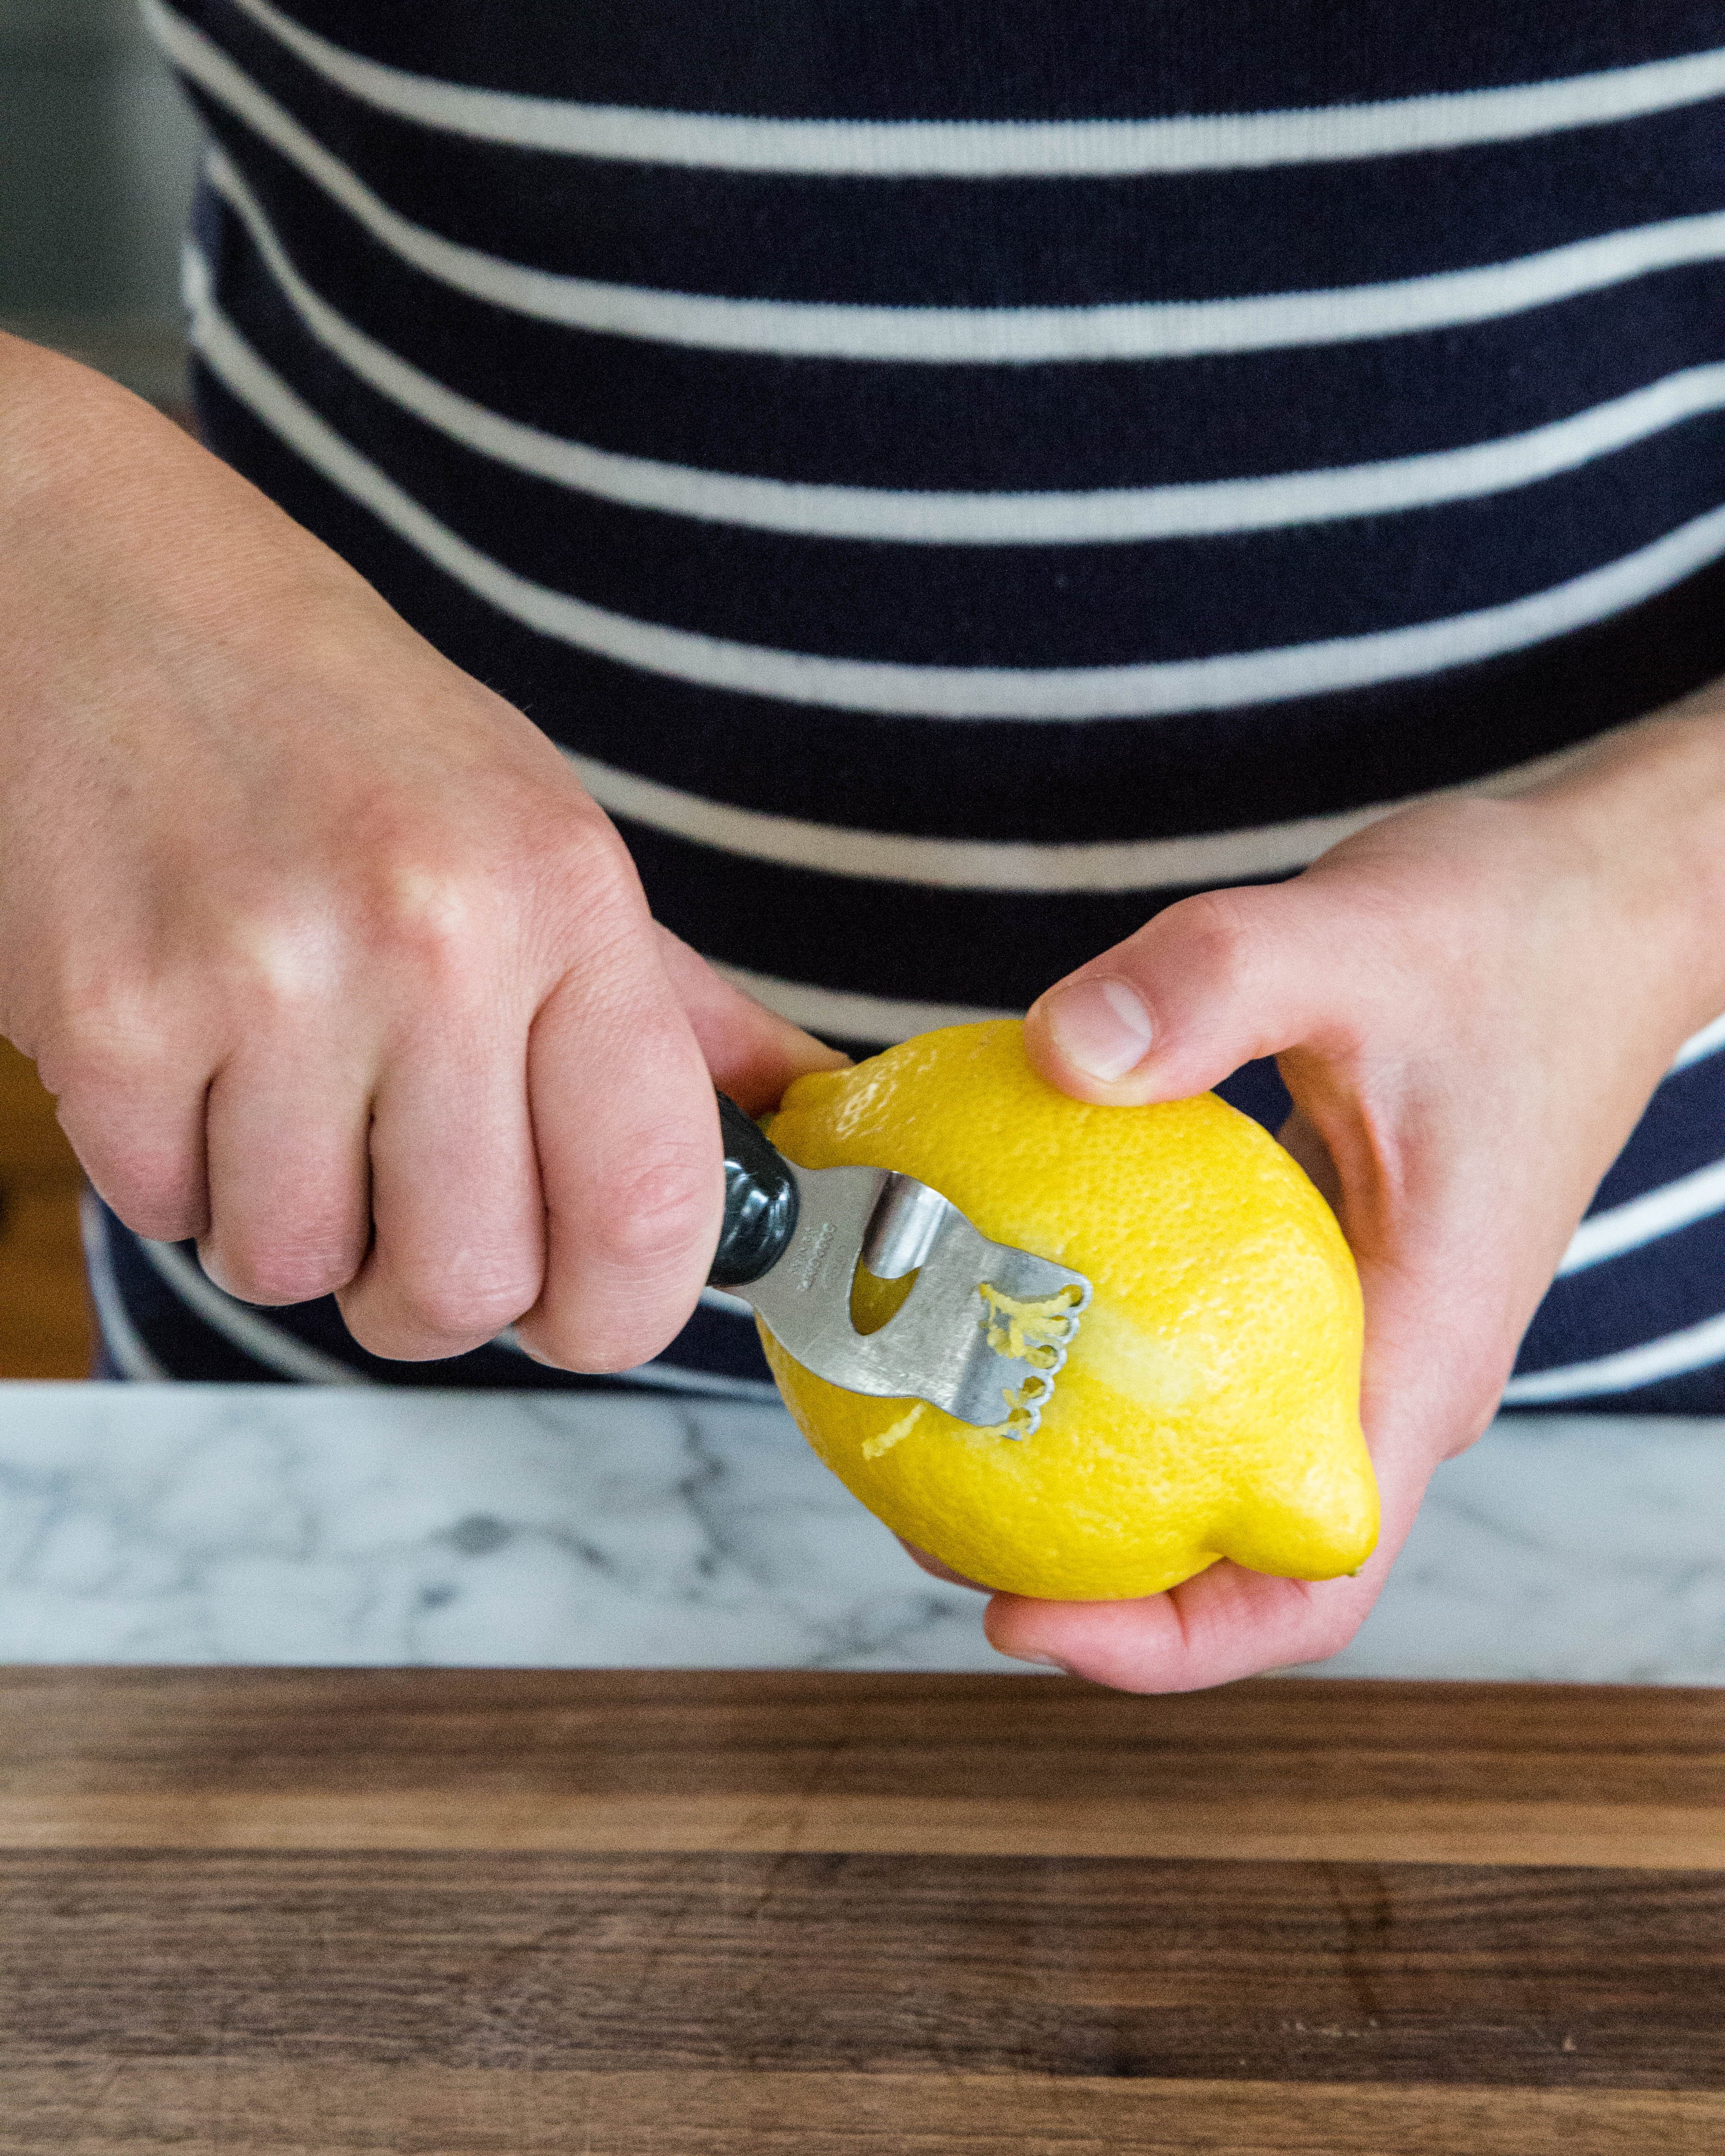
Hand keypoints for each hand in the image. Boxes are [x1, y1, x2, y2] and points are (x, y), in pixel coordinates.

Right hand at [0, 336, 839, 1368]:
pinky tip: (195, 1057)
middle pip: (466, 1286)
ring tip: (291, 1094)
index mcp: (564, 895)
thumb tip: (810, 1124)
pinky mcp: (106, 1017)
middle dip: (440, 1293)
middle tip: (416, 1210)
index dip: (626, 1314)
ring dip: (301, 1226)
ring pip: (301, 1269)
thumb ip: (675, 1011)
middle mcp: (430, 939)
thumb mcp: (544, 835)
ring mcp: (258, 980)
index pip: (649, 1204)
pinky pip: (170, 1214)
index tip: (592, 1312)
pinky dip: (184, 1175)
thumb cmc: (345, 729)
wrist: (101, 594)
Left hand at [968, 706, 1724, 1687]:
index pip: (1314, 1579)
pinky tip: (1013, 1304)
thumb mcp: (1352, 936)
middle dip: (1089, 1576)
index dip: (1168, 1639)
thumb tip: (1055, 1054)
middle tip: (919, 1511)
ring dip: (1093, 1478)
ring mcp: (1362, 1328)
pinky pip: (1215, 1364)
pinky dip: (1118, 1368)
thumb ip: (1210, 985)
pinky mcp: (1330, 1271)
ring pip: (1222, 1463)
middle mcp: (1394, 1372)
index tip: (1015, 1616)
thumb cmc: (1509, 931)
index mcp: (1422, 1354)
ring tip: (937, 1426)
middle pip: (1243, 1552)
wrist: (1602, 904)